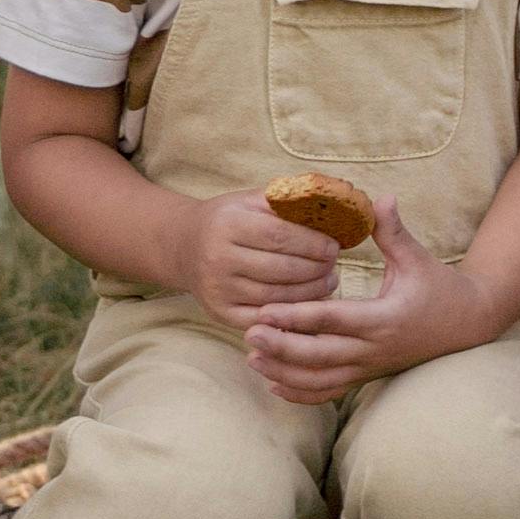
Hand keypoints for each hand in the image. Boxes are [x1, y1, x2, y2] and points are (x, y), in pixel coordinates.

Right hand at [185, 190, 348, 332]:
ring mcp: (218, 289)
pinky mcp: (219, 312)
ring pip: (276, 296)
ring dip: (310, 292)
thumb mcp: (251, 201)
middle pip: (281, 269)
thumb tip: (335, 205)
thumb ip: (287, 202)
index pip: (279, 236)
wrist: (184, 246)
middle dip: (316, 269)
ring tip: (328, 281)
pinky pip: (264, 317)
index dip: (312, 243)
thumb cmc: (229, 220)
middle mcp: (218, 258)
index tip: (335, 246)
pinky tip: (308, 302)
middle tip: (334, 265)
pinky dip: (290, 312)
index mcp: (228, 224)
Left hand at [243, 248, 496, 406]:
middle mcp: (374, 348)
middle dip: (281, 347)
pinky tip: (274, 384)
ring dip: (284, 372)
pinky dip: (301, 393)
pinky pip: (331, 392)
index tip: (265, 310)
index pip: (331, 320)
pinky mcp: (368, 375)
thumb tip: (380, 198)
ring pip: (320, 380)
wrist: (466, 325)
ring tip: (252, 359)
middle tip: (249, 334)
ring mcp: (370, 366)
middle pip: (319, 356)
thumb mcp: (417, 258)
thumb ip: (393, 231)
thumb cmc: (439, 288)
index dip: (296, 316)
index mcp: (383, 318)